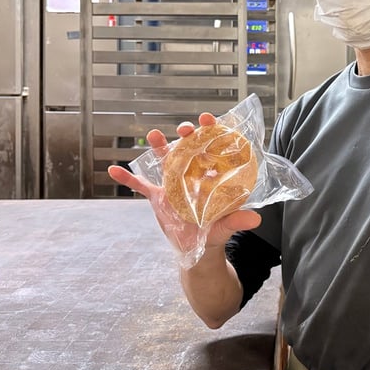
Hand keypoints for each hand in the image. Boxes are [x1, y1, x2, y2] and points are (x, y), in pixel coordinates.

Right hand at [107, 114, 260, 255]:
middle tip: (185, 129)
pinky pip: (140, 185)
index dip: (210, 132)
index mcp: (210, 176)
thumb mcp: (226, 226)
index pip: (212, 148)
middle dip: (186, 135)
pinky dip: (127, 178)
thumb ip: (237, 221)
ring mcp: (173, 184)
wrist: (198, 249)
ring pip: (164, 159)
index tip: (208, 120)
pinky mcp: (158, 197)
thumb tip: (255, 220)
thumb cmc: (215, 232)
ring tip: (152, 135)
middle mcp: (191, 174)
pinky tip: (113, 170)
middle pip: (188, 148)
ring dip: (157, 146)